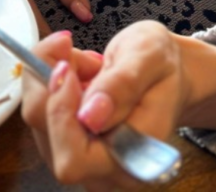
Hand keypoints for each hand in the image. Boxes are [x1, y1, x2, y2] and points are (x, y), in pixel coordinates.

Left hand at [22, 23, 215, 189]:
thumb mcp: (151, 54)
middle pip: (50, 146)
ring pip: (39, 128)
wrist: (176, 70)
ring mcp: (86, 156)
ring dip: (48, 84)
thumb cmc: (168, 62)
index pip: (74, 158)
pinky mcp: (71, 138)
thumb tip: (91, 113)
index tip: (67, 63)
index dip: (61, 114)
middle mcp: (105, 169)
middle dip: (48, 94)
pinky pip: (42, 114)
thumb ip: (123, 82)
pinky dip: (47, 83)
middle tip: (66, 48)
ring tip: (77, 53)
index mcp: (132, 157)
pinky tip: (70, 62)